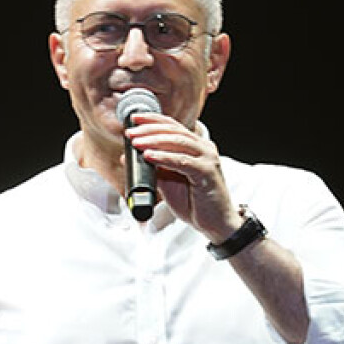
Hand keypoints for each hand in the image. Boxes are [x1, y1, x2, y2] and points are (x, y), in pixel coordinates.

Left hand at [125, 113, 242, 242]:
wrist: (215, 223)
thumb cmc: (194, 203)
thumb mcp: (167, 182)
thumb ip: (151, 168)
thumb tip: (128, 157)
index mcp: (196, 146)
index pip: (172, 126)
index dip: (152, 120)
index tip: (133, 119)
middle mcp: (204, 148)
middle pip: (174, 131)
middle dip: (149, 130)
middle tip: (130, 133)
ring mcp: (208, 158)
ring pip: (178, 142)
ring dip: (153, 141)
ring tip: (136, 143)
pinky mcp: (207, 172)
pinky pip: (182, 161)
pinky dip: (164, 157)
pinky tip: (149, 156)